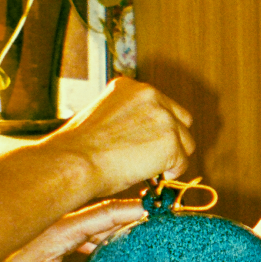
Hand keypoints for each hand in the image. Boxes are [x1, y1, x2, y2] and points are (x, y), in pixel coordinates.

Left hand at [0, 199, 144, 261]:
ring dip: (120, 229)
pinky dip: (106, 242)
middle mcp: (58, 228)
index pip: (101, 215)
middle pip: (103, 217)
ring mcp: (55, 236)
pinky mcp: (53, 247)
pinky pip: (86, 238)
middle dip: (132, 214)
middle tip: (161, 216)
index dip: (129, 210)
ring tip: (147, 233)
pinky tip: (117, 253)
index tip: (155, 207)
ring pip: (95, 228)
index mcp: (56, 232)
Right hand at [48, 76, 194, 196]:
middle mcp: (151, 95)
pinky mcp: (172, 142)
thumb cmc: (80, 148)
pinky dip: (170, 173)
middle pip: (182, 121)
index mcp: (131, 86)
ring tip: (146, 168)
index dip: (159, 127)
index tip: (151, 141)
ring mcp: (164, 118)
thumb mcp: (103, 116)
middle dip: (173, 140)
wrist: (75, 161)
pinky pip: (182, 163)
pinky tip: (150, 175)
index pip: (162, 105)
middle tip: (155, 158)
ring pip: (186, 143)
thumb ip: (130, 117)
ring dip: (172, 158)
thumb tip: (147, 135)